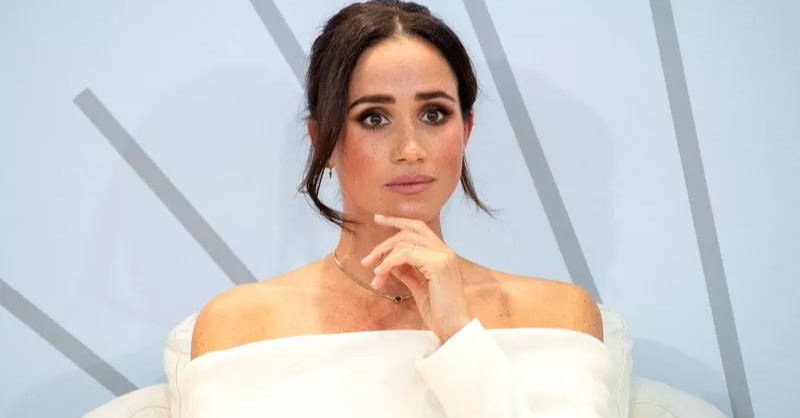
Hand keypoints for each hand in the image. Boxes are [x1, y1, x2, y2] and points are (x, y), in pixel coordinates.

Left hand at [360, 214, 472, 341]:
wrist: (453, 327)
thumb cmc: (439, 311)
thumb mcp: (418, 287)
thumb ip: (407, 272)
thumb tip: (390, 263)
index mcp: (442, 254)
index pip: (418, 228)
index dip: (397, 221)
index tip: (378, 219)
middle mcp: (444, 250)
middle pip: (409, 232)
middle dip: (384, 244)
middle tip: (367, 260)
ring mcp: (442, 256)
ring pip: (405, 242)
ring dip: (383, 256)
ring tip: (373, 273)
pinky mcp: (437, 264)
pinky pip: (405, 255)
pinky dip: (389, 262)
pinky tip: (380, 273)